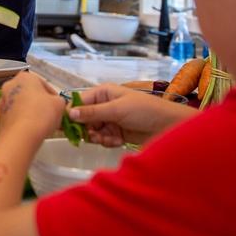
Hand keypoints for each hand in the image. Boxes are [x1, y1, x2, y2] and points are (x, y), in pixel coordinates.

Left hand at [0, 71, 63, 141]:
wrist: (21, 136)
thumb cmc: (41, 114)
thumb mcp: (59, 104)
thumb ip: (59, 100)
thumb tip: (56, 103)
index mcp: (25, 77)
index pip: (44, 85)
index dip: (53, 97)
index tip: (58, 106)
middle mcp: (11, 85)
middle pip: (31, 94)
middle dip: (41, 103)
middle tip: (51, 114)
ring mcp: (3, 101)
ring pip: (22, 105)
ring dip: (31, 111)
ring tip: (43, 123)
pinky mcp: (1, 116)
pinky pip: (16, 115)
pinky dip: (23, 120)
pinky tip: (32, 129)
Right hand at [69, 84, 198, 145]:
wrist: (169, 126)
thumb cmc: (144, 110)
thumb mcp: (117, 109)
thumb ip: (93, 113)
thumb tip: (69, 113)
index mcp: (103, 93)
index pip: (80, 102)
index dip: (72, 114)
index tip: (66, 127)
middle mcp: (105, 105)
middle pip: (84, 119)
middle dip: (88, 129)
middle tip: (94, 136)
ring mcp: (111, 120)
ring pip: (93, 131)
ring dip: (99, 137)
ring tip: (110, 138)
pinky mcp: (117, 133)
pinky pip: (103, 139)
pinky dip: (108, 142)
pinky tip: (118, 141)